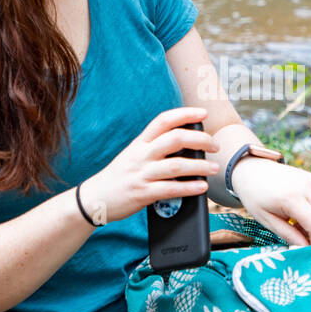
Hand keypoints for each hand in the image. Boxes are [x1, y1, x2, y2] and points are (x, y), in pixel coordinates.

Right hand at [78, 107, 218, 224]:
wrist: (95, 198)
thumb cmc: (120, 176)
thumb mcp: (134, 155)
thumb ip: (155, 149)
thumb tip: (187, 146)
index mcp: (140, 143)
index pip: (163, 121)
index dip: (184, 114)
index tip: (202, 113)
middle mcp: (141, 155)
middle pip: (174, 139)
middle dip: (200, 140)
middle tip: (215, 145)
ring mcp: (141, 174)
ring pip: (176, 166)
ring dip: (200, 166)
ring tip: (214, 168)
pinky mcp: (142, 194)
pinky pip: (170, 190)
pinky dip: (189, 188)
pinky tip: (201, 187)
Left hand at [229, 157, 310, 246]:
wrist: (252, 170)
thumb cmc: (254, 197)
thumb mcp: (265, 220)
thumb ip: (287, 234)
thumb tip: (305, 248)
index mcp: (291, 198)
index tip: (308, 249)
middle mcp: (307, 187)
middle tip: (308, 243)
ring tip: (301, 229)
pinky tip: (302, 218)